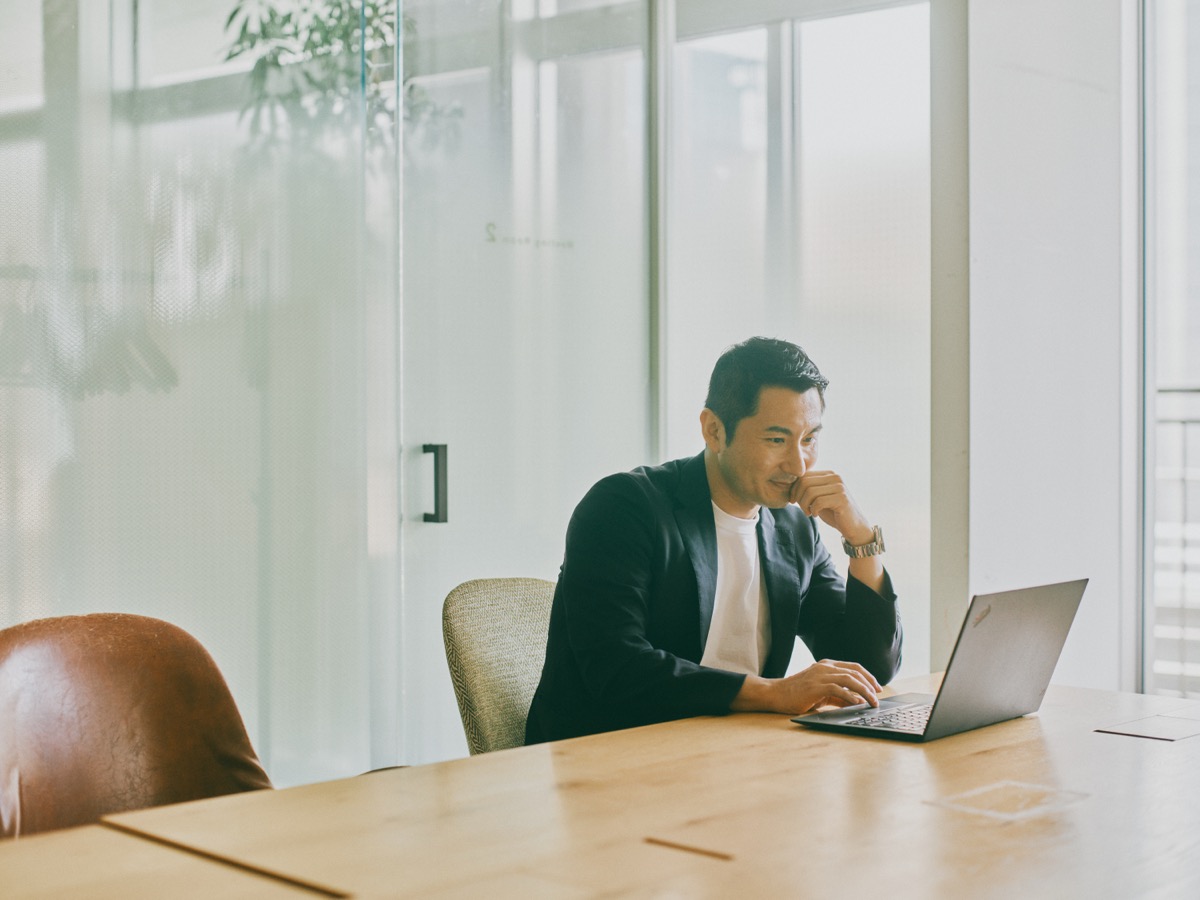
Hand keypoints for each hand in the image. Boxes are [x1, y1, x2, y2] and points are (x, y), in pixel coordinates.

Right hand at [731, 659, 882, 714]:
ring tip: (872, 702)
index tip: (877, 687)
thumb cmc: (796, 694)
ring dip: (864, 691)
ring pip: (850, 680)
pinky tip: (857, 704)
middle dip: (870, 685)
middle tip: (878, 696)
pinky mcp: (816, 686)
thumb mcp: (820, 692)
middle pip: (855, 672)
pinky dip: (851, 697)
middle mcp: (825, 667)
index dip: (868, 677)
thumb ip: (837, 695)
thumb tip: (854, 701)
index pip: (853, 667)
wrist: (775, 694)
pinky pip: (838, 690)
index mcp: (826, 665)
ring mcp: (820, 675)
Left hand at [789, 470, 874, 546]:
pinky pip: (818, 501)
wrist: (853, 526)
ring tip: (808, 512)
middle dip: (798, 496)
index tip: (793, 500)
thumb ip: (808, 489)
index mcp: (829, 474)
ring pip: (810, 491)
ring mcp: (840, 487)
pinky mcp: (842, 498)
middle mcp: (835, 477)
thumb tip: (789, 484)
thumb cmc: (834, 512)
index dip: (794, 488)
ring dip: (804, 505)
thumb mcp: (818, 497)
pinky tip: (815, 514)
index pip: (804, 475)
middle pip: (805, 482)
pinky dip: (813, 510)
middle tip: (802, 508)